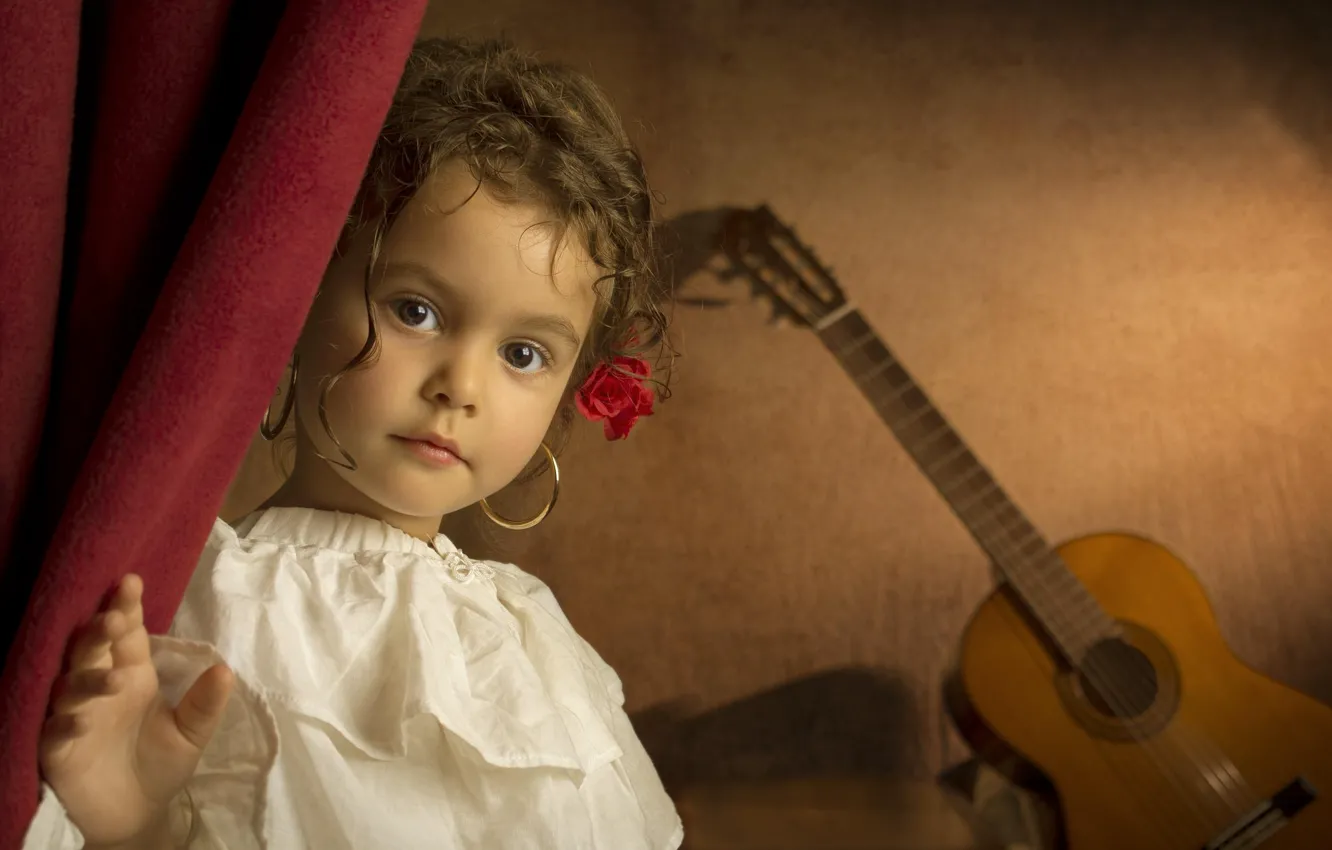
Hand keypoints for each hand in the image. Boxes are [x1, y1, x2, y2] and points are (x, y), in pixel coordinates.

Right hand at [39, 574, 233, 847]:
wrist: (137, 813)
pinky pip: (54, 732)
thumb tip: (226, 669)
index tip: (130, 581)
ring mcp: (74, 716)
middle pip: (92, 651)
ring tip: (116, 680)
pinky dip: (66, 724)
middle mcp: (100, 688)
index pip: (127, 635)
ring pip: (71, 687)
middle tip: (113, 618)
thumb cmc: (161, 763)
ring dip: (89, 680)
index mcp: (131, 674)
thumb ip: (205, 704)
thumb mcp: (191, 733)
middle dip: (99, 632)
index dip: (126, 608)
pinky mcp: (57, 750)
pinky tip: (81, 721)